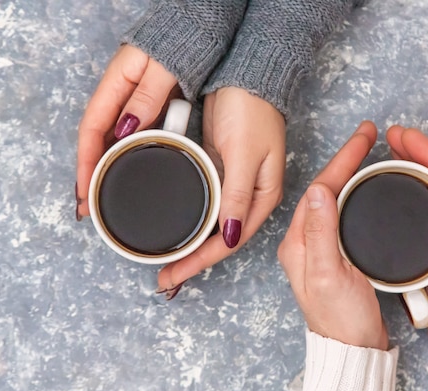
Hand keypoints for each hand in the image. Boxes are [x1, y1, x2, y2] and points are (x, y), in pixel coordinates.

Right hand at [76, 45, 178, 218]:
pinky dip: (124, 156)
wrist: (199, 27)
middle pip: (96, 140)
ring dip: (104, 168)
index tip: (84, 190)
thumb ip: (146, 96)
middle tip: (88, 207)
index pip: (92, 129)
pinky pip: (129, 135)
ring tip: (101, 197)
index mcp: (118, 83)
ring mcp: (132, 101)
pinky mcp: (147, 106)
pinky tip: (125, 172)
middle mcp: (120, 94)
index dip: (86, 162)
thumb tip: (126, 128)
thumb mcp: (164, 68)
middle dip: (89, 173)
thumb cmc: (183, 41)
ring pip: (111, 140)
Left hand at [157, 87, 285, 294]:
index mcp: (262, 196)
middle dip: (193, 261)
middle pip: (220, 240)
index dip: (201, 262)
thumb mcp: (245, 154)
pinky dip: (191, 219)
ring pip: (211, 225)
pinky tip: (177, 228)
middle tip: (164, 278)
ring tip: (166, 261)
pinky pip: (206, 205)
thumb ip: (237, 196)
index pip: (229, 242)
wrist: (246, 75)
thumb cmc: (252, 110)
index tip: (174, 276)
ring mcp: (235, 185)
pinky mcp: (221, 171)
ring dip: (191, 244)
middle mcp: (250, 196)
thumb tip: (228, 237)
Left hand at [278, 122, 388, 349]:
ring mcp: (318, 247)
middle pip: (324, 188)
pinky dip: (353, 194)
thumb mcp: (330, 276)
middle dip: (345, 158)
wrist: (352, 349)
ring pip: (332, 198)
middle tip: (368, 134)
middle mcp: (303, 241)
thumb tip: (321, 191)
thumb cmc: (340, 320)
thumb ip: (322, 234)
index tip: (363, 136)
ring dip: (348, 172)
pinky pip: (341, 213)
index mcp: (298, 242)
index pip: (319, 188)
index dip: (342, 159)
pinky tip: (363, 188)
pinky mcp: (333, 255)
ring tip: (366, 152)